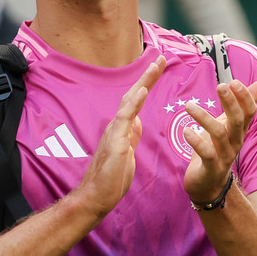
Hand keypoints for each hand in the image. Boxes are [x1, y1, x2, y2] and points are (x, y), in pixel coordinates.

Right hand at [73, 56, 165, 218]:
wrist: (96, 197)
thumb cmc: (110, 179)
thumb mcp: (127, 154)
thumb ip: (132, 137)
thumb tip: (138, 122)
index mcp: (122, 128)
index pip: (136, 101)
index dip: (147, 84)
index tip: (157, 68)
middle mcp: (117, 125)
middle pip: (133, 94)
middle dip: (147, 76)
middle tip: (159, 58)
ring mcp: (115, 132)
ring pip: (129, 100)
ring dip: (143, 81)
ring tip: (155, 65)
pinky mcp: (115, 142)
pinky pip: (125, 118)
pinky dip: (134, 102)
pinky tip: (143, 90)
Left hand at [182, 79, 256, 201]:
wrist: (208, 184)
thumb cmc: (217, 148)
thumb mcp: (229, 124)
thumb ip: (242, 104)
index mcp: (239, 130)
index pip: (249, 112)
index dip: (245, 97)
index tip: (234, 81)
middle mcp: (235, 142)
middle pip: (238, 120)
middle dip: (231, 103)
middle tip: (220, 85)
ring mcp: (224, 156)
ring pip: (219, 134)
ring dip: (204, 118)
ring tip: (188, 105)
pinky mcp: (211, 168)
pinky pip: (207, 154)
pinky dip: (196, 142)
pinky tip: (186, 131)